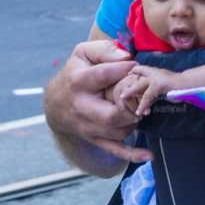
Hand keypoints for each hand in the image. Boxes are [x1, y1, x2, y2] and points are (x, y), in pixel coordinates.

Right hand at [43, 40, 148, 162]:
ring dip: (134, 122)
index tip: (135, 67)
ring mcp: (88, 126)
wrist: (56, 103)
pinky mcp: (95, 138)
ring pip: (118, 131)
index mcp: (79, 81)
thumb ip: (104, 50)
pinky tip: (149, 155)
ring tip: (139, 108)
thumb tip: (126, 58)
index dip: (125, 70)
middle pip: (111, 114)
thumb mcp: (83, 53)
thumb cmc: (76, 73)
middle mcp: (82, 107)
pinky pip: (115, 149)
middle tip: (140, 96)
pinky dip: (133, 154)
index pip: (104, 76)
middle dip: (131, 107)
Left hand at [123, 65, 179, 117]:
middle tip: (120, 91)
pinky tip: (139, 112)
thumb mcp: (167, 86)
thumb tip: (150, 98)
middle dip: (128, 82)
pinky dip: (143, 105)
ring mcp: (157, 77)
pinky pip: (147, 96)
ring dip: (130, 93)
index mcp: (156, 71)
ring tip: (122, 100)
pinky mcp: (159, 85)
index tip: (126, 79)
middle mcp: (155, 72)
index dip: (133, 74)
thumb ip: (157, 89)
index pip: (141, 70)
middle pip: (137, 75)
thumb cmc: (182, 87)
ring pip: (139, 85)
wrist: (191, 85)